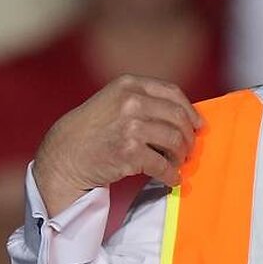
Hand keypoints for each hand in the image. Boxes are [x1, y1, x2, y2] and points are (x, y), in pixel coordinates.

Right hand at [33, 75, 202, 215]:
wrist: (64, 155)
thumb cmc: (92, 129)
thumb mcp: (113, 101)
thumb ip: (144, 101)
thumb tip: (185, 116)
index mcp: (129, 84)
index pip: (173, 93)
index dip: (190, 110)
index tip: (198, 125)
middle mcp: (131, 102)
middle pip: (178, 117)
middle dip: (189, 136)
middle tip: (189, 149)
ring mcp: (130, 126)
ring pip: (174, 140)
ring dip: (181, 156)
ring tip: (178, 163)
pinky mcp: (129, 152)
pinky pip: (162, 165)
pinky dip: (171, 174)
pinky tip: (171, 178)